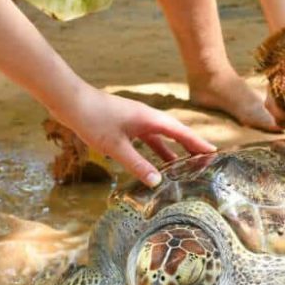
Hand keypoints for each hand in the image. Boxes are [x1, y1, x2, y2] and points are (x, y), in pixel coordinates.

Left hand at [59, 88, 215, 186]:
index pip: (180, 132)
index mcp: (149, 119)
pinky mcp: (124, 125)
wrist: (70, 102)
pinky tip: (152, 162)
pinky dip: (152, 151)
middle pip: (173, 134)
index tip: (214, 151)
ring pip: (158, 138)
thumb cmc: (93, 120)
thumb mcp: (116, 147)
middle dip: (189, 147)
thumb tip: (157, 182)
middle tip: (204, 160)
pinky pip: (145, 139)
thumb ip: (138, 165)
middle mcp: (145, 118)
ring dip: (170, 151)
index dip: (197, 143)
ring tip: (181, 168)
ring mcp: (134, 120)